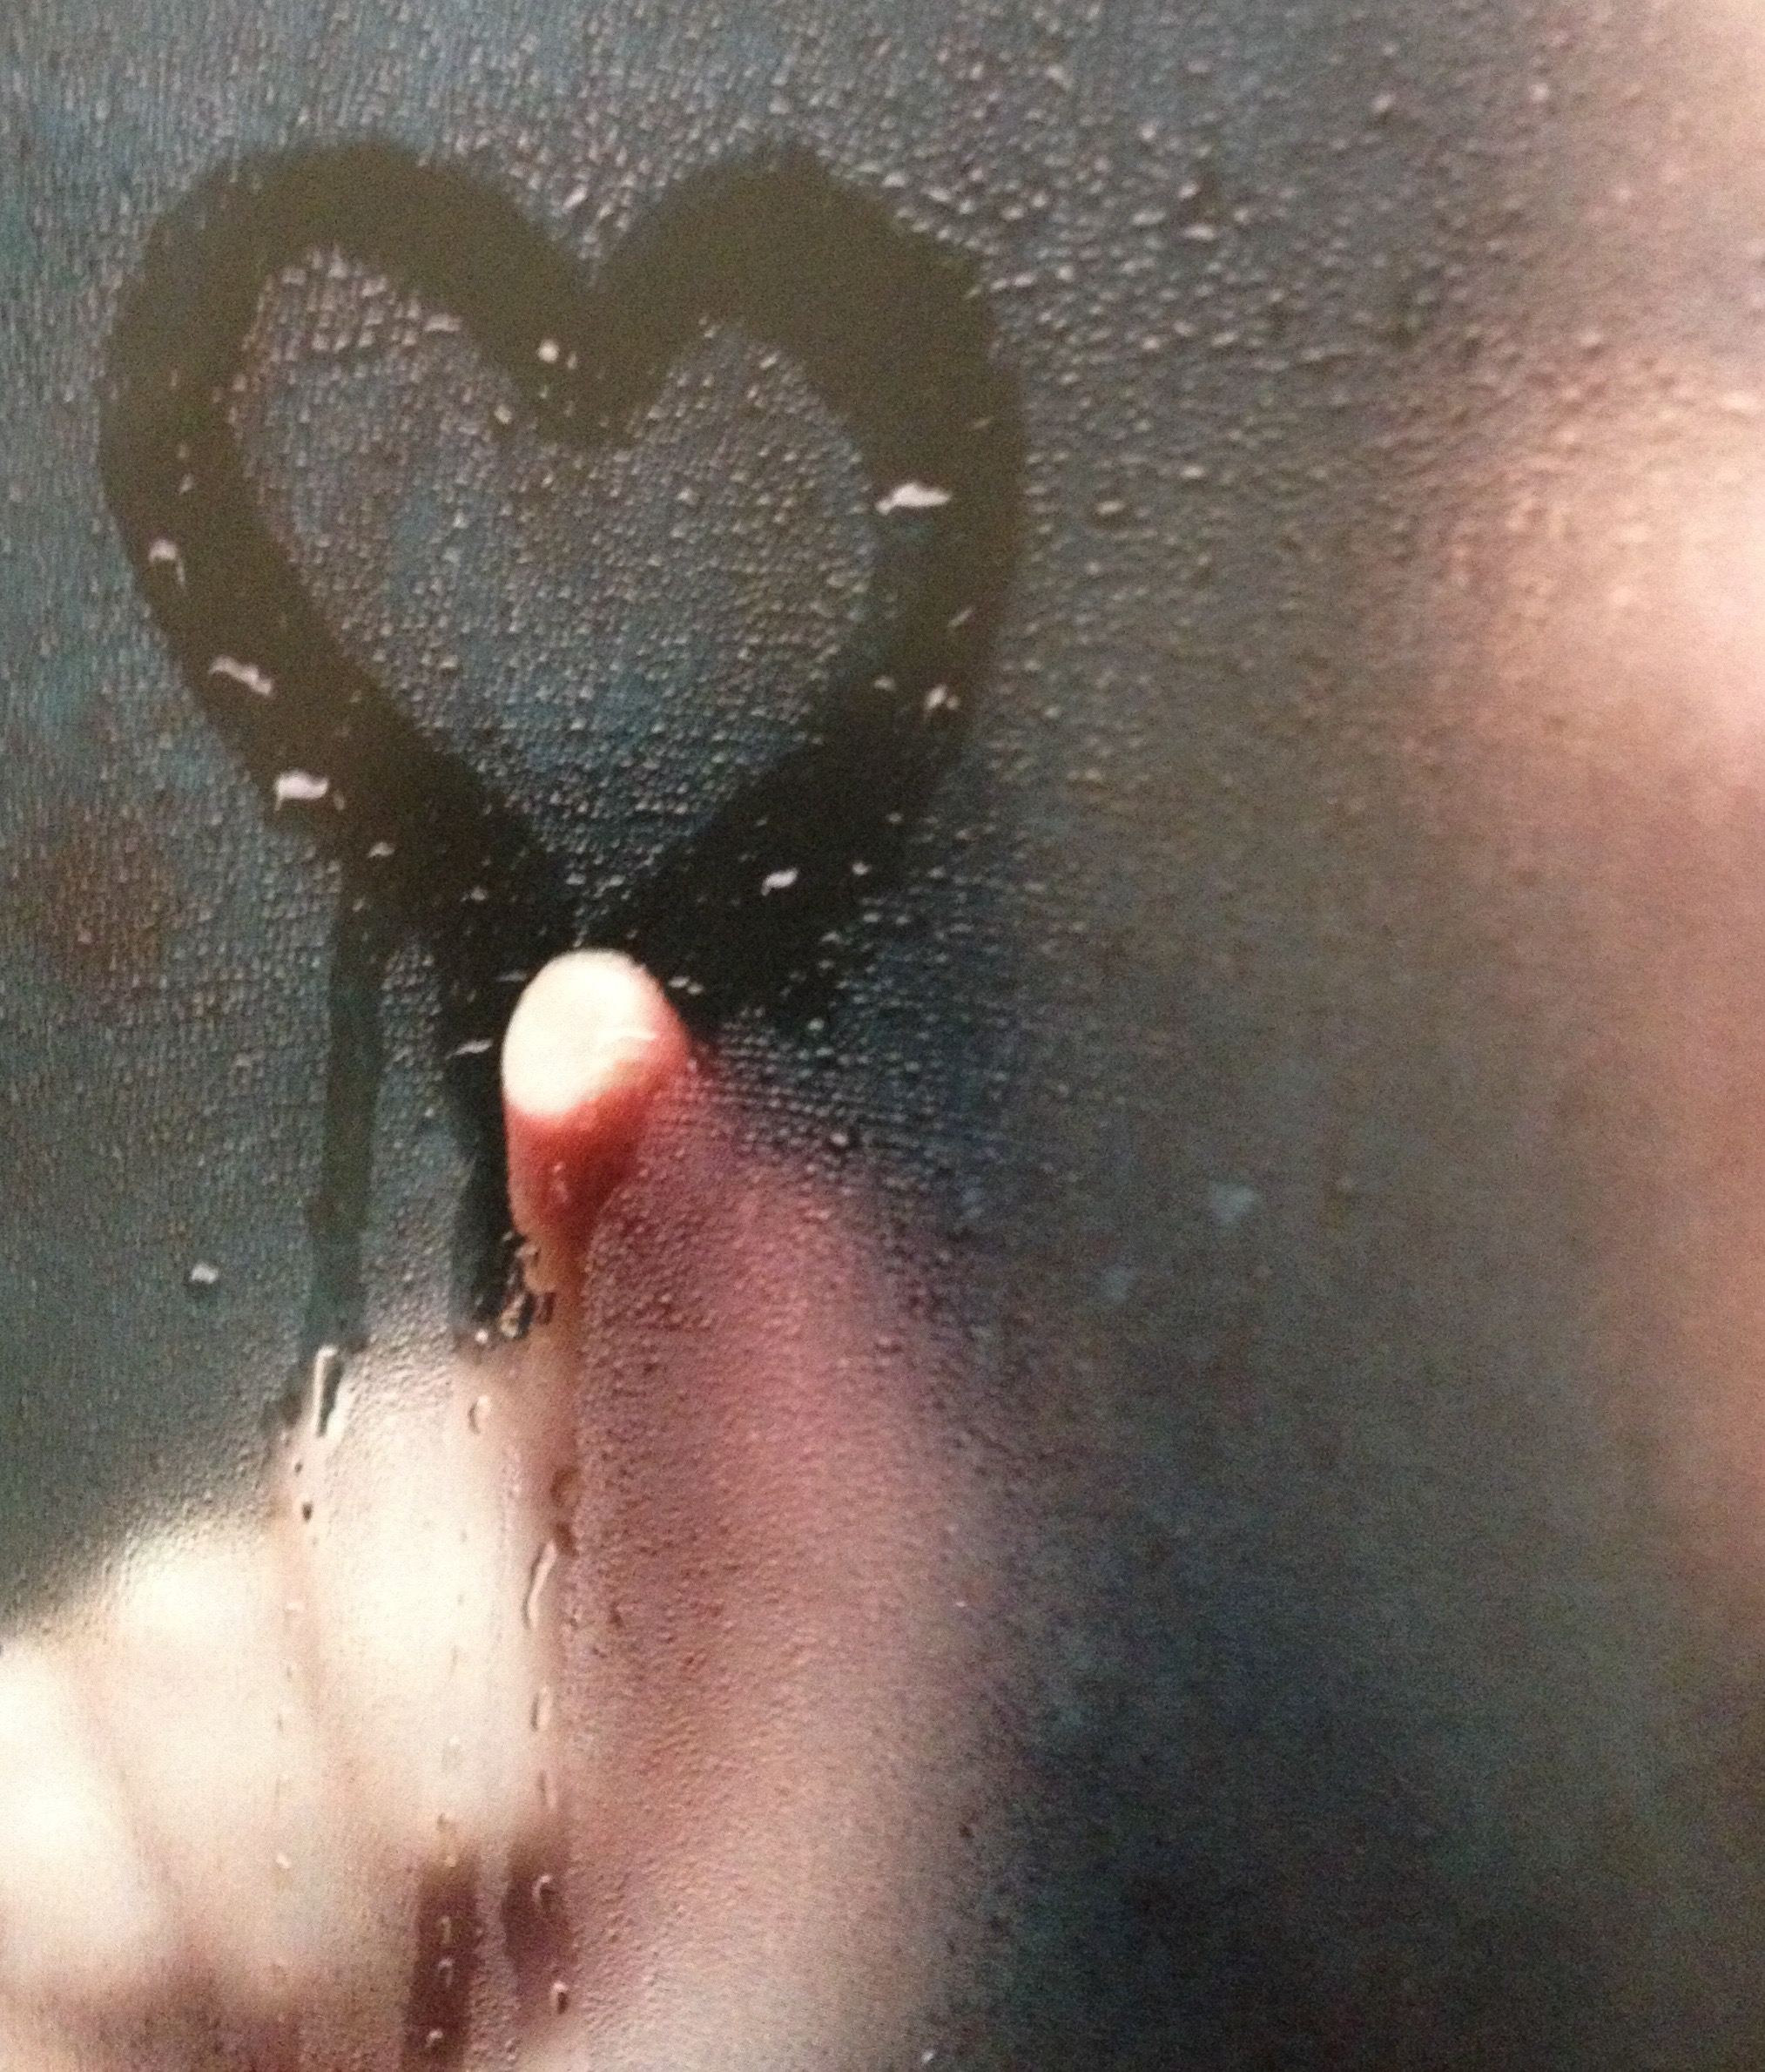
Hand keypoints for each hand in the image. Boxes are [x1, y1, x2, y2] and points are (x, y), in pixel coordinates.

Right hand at [0, 954, 969, 2070]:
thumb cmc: (683, 2070)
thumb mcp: (793, 1835)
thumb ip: (819, 1513)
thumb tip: (788, 1202)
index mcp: (634, 1608)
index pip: (605, 1327)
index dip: (612, 1168)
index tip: (606, 1045)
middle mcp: (423, 1627)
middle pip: (379, 1434)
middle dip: (456, 1673)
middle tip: (505, 1898)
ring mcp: (210, 1708)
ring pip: (193, 1591)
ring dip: (289, 1846)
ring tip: (346, 2018)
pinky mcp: (35, 1802)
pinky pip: (34, 1728)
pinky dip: (105, 1904)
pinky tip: (182, 2021)